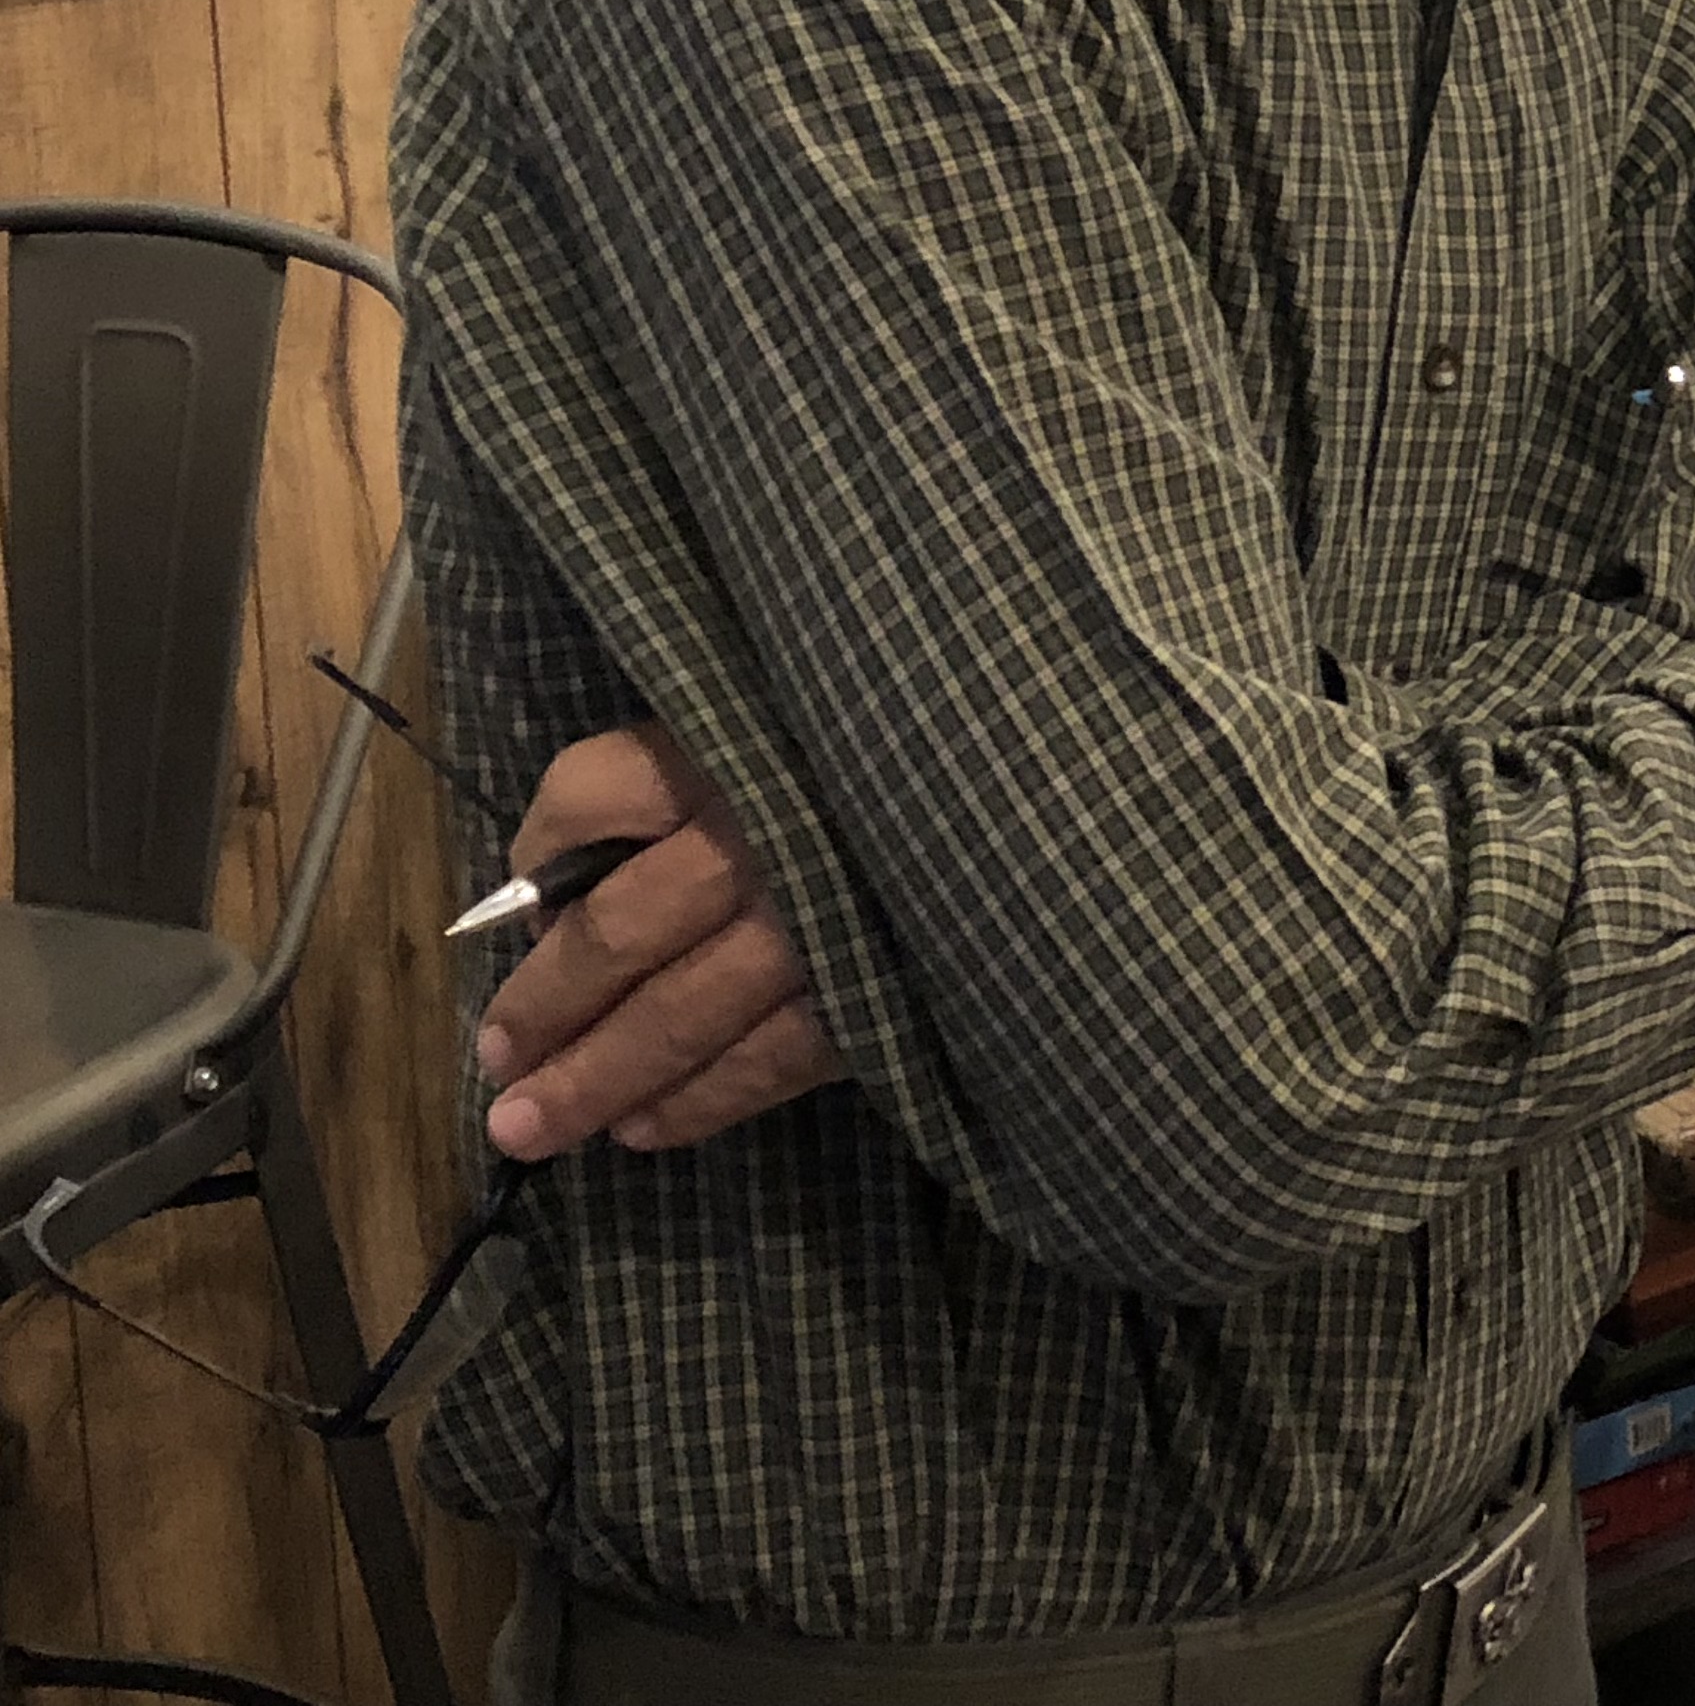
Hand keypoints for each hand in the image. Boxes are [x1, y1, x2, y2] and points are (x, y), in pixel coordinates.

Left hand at [474, 724, 840, 1161]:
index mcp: (731, 747)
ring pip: (688, 1010)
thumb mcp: (762, 723)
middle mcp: (767, 828)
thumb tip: (553, 891)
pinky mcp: (877, 982)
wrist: (1040, 786)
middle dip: (549, 1006)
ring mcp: (823, 914)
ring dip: (603, 1076)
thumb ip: (662, 783)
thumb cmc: (876, 758)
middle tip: (497, 1071)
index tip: (516, 911)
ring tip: (535, 1128)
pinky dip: (704, 1100)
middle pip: (623, 927)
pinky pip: (774, 1057)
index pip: (601, 790)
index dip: (540, 853)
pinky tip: (646, 1129)